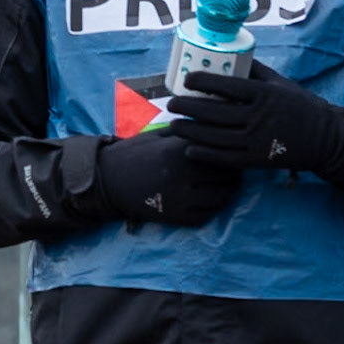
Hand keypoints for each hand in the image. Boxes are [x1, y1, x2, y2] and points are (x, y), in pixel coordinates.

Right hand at [94, 125, 242, 224]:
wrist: (106, 180)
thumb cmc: (133, 153)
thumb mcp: (158, 135)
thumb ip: (186, 133)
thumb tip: (214, 125)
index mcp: (178, 151)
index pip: (219, 153)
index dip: (231, 154)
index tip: (234, 152)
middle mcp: (181, 176)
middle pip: (225, 177)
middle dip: (234, 174)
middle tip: (236, 171)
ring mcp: (178, 199)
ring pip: (220, 198)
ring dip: (228, 193)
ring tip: (229, 187)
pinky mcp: (173, 217)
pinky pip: (205, 216)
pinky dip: (214, 210)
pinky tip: (213, 202)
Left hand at [165, 61, 343, 177]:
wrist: (327, 138)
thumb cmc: (301, 106)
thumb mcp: (281, 83)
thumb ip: (256, 71)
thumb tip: (231, 56)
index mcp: (266, 94)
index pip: (228, 86)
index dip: (204, 82)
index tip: (187, 80)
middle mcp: (260, 116)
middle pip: (216, 112)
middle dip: (188, 108)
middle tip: (172, 104)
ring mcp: (258, 140)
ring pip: (216, 136)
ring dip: (190, 131)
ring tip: (173, 125)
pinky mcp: (258, 160)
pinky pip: (225, 158)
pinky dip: (205, 154)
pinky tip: (189, 149)